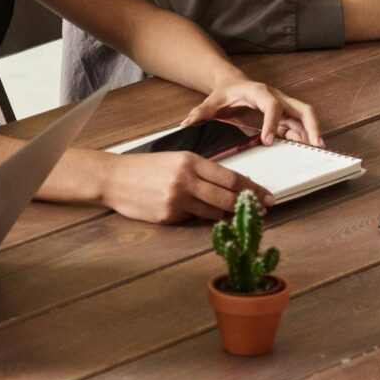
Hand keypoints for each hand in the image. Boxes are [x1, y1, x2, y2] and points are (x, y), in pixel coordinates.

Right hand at [100, 148, 267, 226]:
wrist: (113, 177)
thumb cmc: (145, 168)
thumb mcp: (175, 160)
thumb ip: (200, 171)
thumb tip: (228, 185)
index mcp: (190, 161)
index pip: (230, 177)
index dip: (251, 188)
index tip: (266, 195)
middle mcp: (185, 179)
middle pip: (226, 197)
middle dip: (247, 205)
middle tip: (262, 210)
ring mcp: (176, 199)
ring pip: (213, 212)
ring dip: (224, 214)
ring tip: (231, 214)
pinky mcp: (168, 216)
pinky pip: (192, 219)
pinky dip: (196, 217)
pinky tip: (192, 211)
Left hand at [186, 77, 322, 146]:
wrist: (232, 85)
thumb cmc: (225, 93)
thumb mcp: (212, 101)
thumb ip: (200, 112)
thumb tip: (185, 123)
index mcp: (259, 92)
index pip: (271, 105)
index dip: (271, 122)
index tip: (267, 140)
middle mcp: (277, 98)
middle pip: (302, 108)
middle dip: (310, 125)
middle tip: (314, 144)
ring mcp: (283, 108)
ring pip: (305, 118)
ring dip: (312, 133)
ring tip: (318, 150)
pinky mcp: (284, 118)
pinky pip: (298, 127)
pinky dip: (304, 138)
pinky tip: (306, 150)